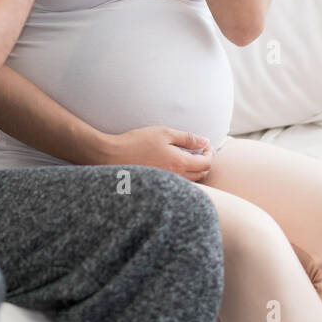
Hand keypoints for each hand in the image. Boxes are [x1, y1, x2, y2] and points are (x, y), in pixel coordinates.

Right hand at [98, 126, 213, 181]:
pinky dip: (183, 177)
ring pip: (191, 182)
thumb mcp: (164, 133)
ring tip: (188, 158)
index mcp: (180, 163)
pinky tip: (174, 167)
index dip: (210, 153)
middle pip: (201, 174)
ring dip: (195, 171)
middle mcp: (176, 177)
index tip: (205, 145)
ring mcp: (167, 185)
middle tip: (199, 151)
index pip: (206, 163)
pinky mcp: (158, 187)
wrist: (111, 157)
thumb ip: (187, 138)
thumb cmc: (137, 142)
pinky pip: (179, 186)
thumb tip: (205, 141)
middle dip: (204, 162)